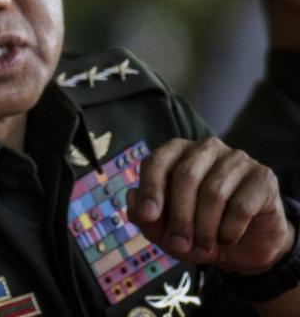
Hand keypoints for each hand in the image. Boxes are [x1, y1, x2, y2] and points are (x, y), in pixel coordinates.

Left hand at [126, 137, 294, 274]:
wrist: (244, 245)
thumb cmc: (196, 230)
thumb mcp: (165, 230)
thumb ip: (144, 216)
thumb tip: (131, 198)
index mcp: (176, 153)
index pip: (157, 161)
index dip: (150, 189)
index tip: (148, 216)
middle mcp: (205, 149)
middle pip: (185, 176)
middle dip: (178, 216)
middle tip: (179, 244)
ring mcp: (236, 159)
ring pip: (213, 192)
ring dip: (204, 228)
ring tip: (204, 245)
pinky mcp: (262, 177)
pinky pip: (241, 205)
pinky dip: (229, 229)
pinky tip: (227, 237)